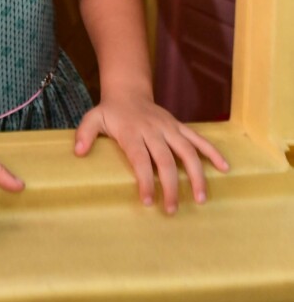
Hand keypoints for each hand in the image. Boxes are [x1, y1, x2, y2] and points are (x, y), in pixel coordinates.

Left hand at [74, 96, 229, 213]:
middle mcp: (153, 130)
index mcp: (132, 132)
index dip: (145, 180)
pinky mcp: (180, 127)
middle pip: (166, 160)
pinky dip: (213, 152)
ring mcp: (169, 128)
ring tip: (200, 198)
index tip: (147, 201)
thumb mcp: (93, 118)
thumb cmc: (110, 112)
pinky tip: (225, 168)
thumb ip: (84, 134)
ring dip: (196, 174)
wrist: (128, 92)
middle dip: (170, 186)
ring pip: (187, 151)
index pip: (140, 158)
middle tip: (172, 210)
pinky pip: (199, 139)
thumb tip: (78, 152)